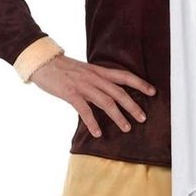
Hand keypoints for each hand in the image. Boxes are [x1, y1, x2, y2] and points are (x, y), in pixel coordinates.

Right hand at [29, 55, 155, 137]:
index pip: (124, 76)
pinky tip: (97, 133)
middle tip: (143, 118)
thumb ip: (95, 80)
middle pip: (119, 92)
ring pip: (106, 102)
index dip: (140, 83)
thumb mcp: (83, 71)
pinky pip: (85, 110)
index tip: (153, 91)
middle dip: (133, 105)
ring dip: (118, 116)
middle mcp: (94, 77)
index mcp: (98, 71)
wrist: (42, 62)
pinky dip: (92, 122)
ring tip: (126, 128)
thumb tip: (106, 92)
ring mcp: (83, 85)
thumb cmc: (62, 68)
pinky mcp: (70, 93)